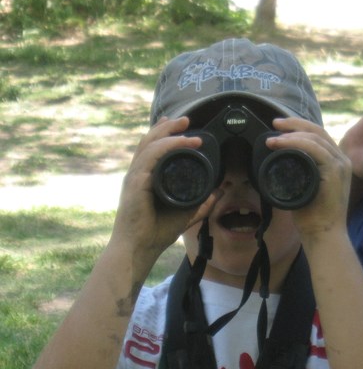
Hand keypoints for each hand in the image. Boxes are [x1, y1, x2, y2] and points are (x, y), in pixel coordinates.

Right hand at [111, 117, 220, 258]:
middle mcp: (139, 173)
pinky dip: (165, 146)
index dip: (166, 133)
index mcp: (147, 177)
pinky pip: (150, 157)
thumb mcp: (187, 213)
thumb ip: (203, 202)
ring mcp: (135, 176)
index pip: (154, 148)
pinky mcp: (135, 183)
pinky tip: (179, 142)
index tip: (183, 126)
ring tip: (186, 126)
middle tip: (187, 119)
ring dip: (169, 132)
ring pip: (150, 144)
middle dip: (168, 126)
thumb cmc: (156, 232)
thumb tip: (220, 190)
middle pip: (150, 140)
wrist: (140, 248)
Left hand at [270, 117, 350, 237]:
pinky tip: (281, 144)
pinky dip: (296, 143)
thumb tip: (278, 165)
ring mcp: (340, 164)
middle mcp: (342, 160)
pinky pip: (315, 148)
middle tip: (274, 124)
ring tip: (272, 139)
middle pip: (318, 131)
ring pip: (315, 137)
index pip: (318, 137)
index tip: (279, 129)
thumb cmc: (313, 218)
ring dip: (291, 134)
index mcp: (336, 163)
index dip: (298, 128)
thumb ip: (297, 175)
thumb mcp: (303, 189)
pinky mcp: (336, 171)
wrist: (323, 235)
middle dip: (294, 124)